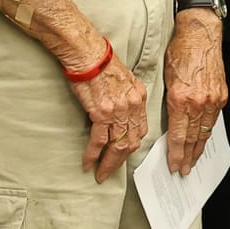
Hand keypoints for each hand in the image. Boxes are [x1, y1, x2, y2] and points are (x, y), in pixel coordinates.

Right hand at [69, 44, 148, 181]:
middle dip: (121, 161)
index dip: (133, 145)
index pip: (141, 129)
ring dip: (108, 163)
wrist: (89, 55)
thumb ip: (126, 98)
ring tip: (100, 174)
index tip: (125, 155)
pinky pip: (99, 141)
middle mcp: (132, 106)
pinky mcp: (101, 113)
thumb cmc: (102, 64)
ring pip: (117, 145)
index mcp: (139, 97)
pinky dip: (93, 155)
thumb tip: (121, 113)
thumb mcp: (124, 80)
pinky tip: (88, 163)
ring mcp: (118, 111)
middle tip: (110, 172)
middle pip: (132, 141)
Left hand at [163, 11, 227, 174]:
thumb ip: (169, 103)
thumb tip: (168, 123)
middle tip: (183, 171)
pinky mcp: (222, 94)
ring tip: (193, 161)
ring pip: (205, 131)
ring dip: (199, 149)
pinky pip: (214, 119)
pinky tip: (203, 140)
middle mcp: (198, 102)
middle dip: (187, 157)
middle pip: (192, 138)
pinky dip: (208, 132)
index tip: (173, 165)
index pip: (178, 136)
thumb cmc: (180, 51)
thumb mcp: (166, 78)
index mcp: (180, 99)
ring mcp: (213, 99)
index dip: (175, 154)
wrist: (201, 34)